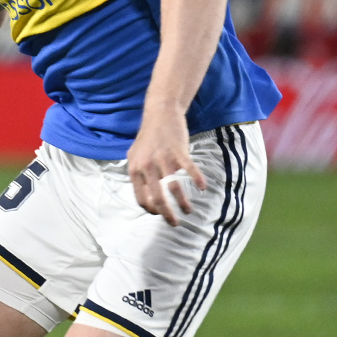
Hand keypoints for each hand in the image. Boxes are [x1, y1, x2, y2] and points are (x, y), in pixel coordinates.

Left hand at [126, 108, 204, 226]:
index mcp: (135, 170)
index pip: (141, 199)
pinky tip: (203, 188)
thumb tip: (142, 194)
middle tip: (174, 223)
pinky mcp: (179, 153)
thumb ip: (136, 174)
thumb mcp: (133, 155)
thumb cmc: (147, 137)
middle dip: (167, 215)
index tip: (160, 214)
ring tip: (188, 210)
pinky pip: (190, 171)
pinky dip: (197, 181)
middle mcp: (147, 168)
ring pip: (174, 189)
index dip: (151, 210)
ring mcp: (164, 160)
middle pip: (157, 199)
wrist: (160, 114)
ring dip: (183, 203)